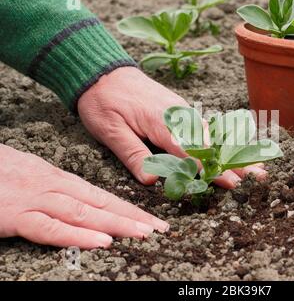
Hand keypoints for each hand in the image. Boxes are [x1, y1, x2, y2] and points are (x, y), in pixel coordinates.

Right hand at [0, 145, 168, 248]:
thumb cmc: (1, 170)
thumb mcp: (34, 174)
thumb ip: (58, 188)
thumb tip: (82, 201)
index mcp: (60, 179)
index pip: (103, 196)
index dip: (129, 208)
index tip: (151, 219)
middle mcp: (55, 187)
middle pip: (101, 203)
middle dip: (133, 217)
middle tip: (160, 228)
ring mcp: (37, 200)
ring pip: (84, 213)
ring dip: (116, 224)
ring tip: (143, 233)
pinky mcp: (15, 216)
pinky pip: (50, 228)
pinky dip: (77, 235)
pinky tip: (101, 241)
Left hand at [78, 67, 266, 187]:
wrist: (103, 70)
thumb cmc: (104, 101)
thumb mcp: (109, 129)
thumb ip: (132, 153)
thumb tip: (152, 180)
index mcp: (162, 121)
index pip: (190, 150)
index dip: (211, 169)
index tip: (230, 183)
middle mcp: (179, 115)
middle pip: (211, 143)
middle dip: (234, 162)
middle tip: (258, 177)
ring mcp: (182, 111)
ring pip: (213, 135)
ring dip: (235, 152)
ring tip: (257, 166)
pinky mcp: (181, 111)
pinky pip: (206, 128)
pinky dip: (223, 141)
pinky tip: (235, 149)